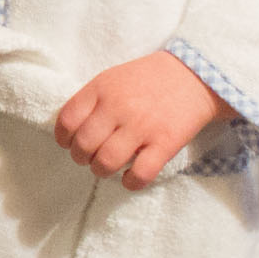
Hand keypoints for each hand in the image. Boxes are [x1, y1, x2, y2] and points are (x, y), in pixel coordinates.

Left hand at [53, 50, 226, 189]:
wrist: (195, 75)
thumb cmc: (148, 79)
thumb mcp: (113, 78)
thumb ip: (92, 100)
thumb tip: (71, 130)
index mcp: (102, 88)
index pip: (67, 120)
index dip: (63, 138)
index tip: (69, 143)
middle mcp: (118, 107)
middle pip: (83, 145)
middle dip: (81, 158)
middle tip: (89, 158)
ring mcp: (142, 126)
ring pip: (106, 162)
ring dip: (101, 171)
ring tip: (106, 167)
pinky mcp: (165, 143)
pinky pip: (140, 173)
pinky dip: (130, 182)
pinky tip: (129, 178)